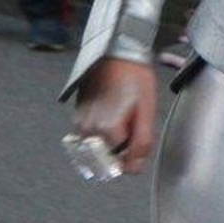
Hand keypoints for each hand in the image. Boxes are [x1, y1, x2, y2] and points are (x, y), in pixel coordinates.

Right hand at [74, 58, 156, 174]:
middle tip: (130, 124)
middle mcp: (87, 132)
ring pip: (97, 152)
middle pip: (107, 160)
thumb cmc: (135, 79)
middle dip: (121, 151)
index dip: (134, 152)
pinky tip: (111, 116)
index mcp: (106, 132)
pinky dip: (100, 137)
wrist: (115, 53)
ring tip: (121, 117)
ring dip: (110, 144)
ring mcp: (78, 126)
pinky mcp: (76, 119)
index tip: (138, 132)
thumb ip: (141, 143)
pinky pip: (88, 140)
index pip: (121, 165)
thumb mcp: (148, 111)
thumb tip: (133, 169)